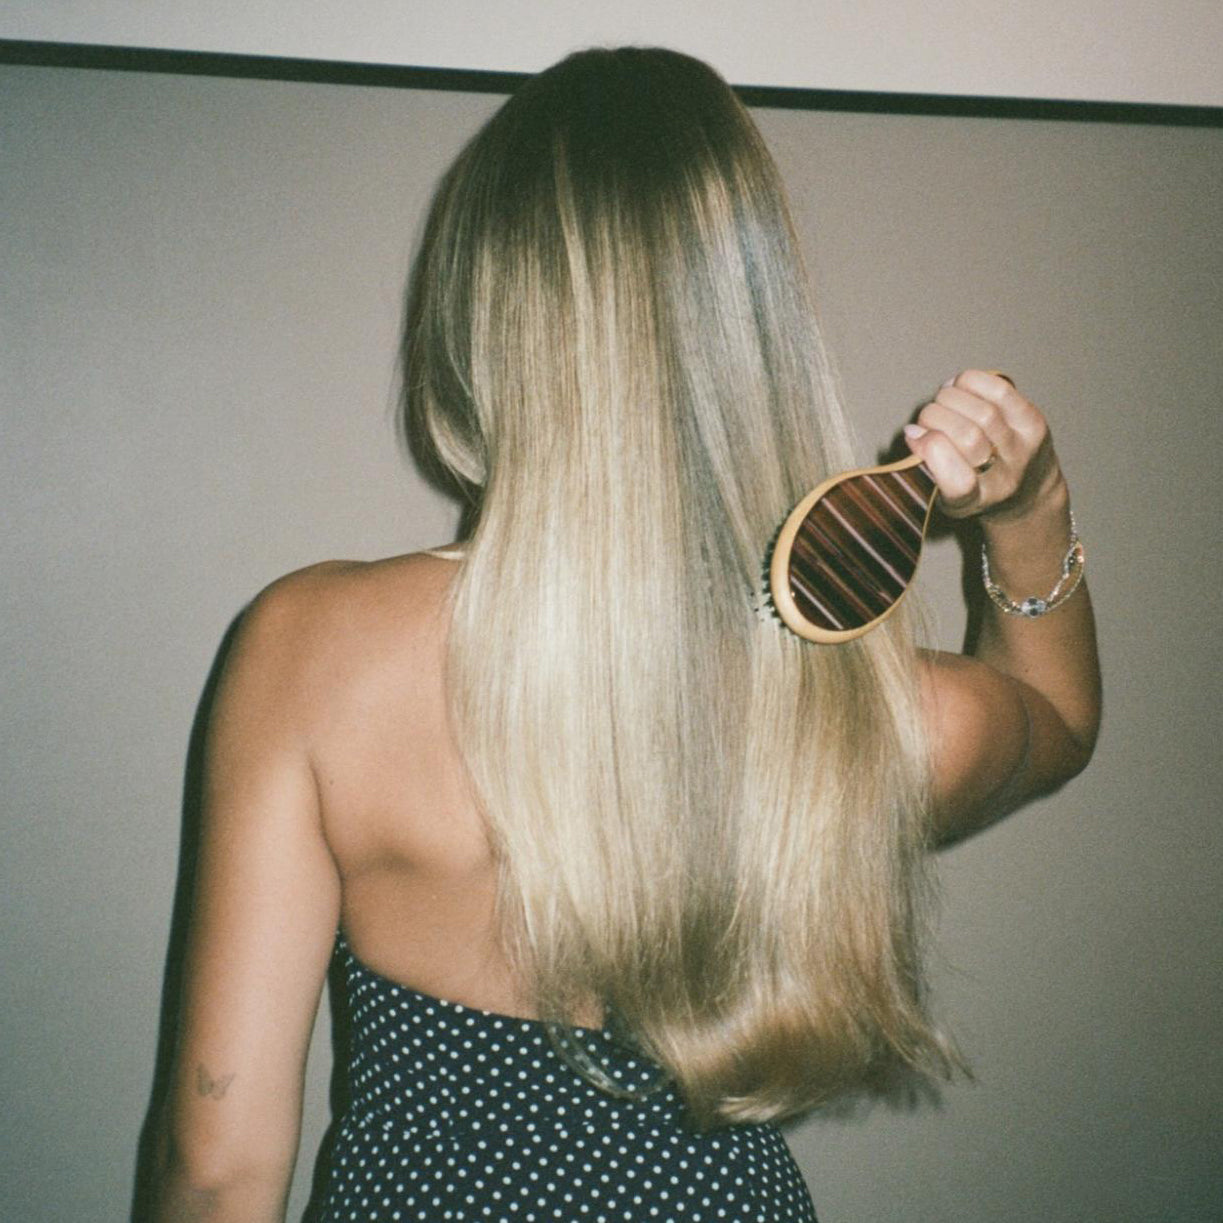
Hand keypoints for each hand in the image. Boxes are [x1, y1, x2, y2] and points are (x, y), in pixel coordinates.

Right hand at [902, 369, 1064, 522]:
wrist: (1029, 494)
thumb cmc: (977, 491)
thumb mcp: (945, 496)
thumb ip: (927, 466)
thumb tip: (914, 431)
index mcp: (975, 503)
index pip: (958, 480)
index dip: (931, 449)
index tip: (914, 436)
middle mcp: (1004, 479)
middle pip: (968, 436)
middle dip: (935, 416)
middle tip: (927, 417)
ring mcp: (1023, 450)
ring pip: (983, 411)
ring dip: (951, 397)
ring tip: (942, 400)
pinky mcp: (1034, 424)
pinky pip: (1001, 392)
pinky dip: (973, 381)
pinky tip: (960, 386)